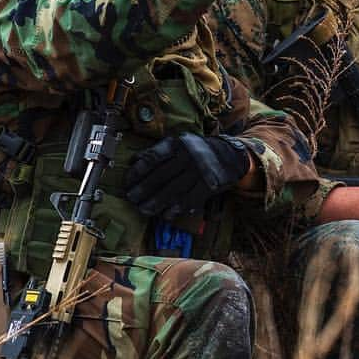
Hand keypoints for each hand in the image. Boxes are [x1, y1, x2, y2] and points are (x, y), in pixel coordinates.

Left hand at [125, 134, 250, 218]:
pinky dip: (176, 209)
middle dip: (144, 189)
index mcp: (177, 144)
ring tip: (144, 210)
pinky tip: (166, 215)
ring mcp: (199, 172)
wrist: (230, 155)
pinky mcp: (208, 186)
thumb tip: (134, 160)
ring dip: (156, 202)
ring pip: (173, 190)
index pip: (153, 157)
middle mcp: (187, 156)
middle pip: (161, 176)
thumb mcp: (179, 143)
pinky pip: (189, 200)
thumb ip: (158, 151)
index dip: (138, 171)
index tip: (128, 182)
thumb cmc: (198, 151)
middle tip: (132, 198)